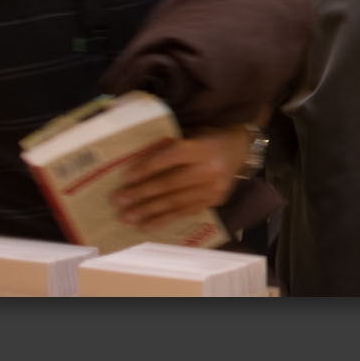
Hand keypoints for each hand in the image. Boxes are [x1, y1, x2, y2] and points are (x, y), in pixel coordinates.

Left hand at [113, 126, 249, 229]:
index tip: (125, 178)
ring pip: (175, 202)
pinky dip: (164, 220)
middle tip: (118, 201)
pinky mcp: (214, 201)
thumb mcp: (191, 134)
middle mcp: (209, 169)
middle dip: (141, 194)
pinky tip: (146, 226)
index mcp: (201, 148)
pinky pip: (185, 212)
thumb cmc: (208, 138)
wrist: (241, 148)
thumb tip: (134, 164)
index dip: (146, 169)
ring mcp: (213, 188)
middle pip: (169, 184)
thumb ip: (169, 148)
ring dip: (148, 211)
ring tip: (126, 217)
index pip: (169, 158)